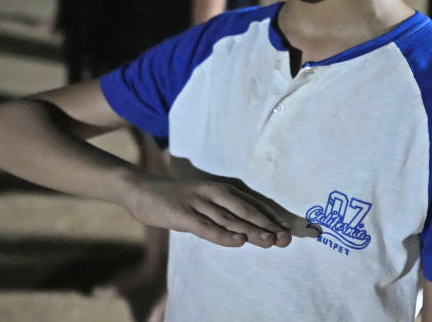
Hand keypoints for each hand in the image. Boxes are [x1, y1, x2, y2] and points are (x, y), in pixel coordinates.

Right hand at [124, 173, 300, 248]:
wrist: (141, 189)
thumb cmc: (175, 199)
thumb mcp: (202, 204)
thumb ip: (221, 214)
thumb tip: (246, 230)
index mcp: (220, 190)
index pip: (251, 204)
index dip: (271, 217)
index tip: (289, 230)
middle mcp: (213, 193)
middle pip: (245, 210)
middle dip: (267, 224)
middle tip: (286, 237)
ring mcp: (197, 202)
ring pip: (229, 218)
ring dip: (251, 230)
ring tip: (270, 241)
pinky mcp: (182, 214)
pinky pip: (205, 226)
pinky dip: (222, 234)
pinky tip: (237, 241)